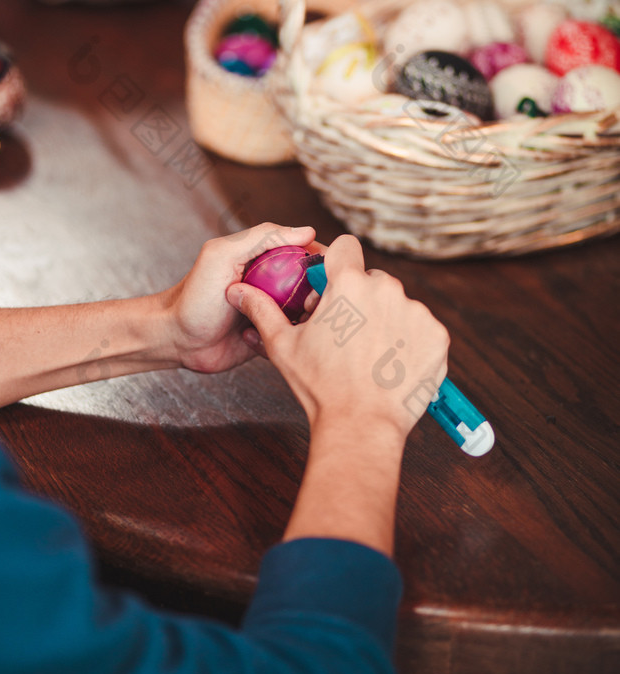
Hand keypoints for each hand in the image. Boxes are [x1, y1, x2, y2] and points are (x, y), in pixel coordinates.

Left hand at [161, 222, 316, 374]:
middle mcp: (272, 282)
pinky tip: (271, 340)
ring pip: (306, 312)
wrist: (176, 341)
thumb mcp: (224, 256)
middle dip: (319, 293)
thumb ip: (262, 238)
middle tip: (316, 303)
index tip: (334, 270)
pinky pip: (291, 336)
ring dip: (306, 319)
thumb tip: (306, 230)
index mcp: (264, 258)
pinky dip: (288, 339)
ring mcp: (271, 310)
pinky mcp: (270, 335)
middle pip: (311, 284)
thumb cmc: (194, 296)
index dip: (321, 260)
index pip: (304, 252)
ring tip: (295, 322)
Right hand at [226, 234, 448, 439]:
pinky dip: (410, 342)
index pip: (345, 247)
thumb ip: (262, 310)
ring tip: (370, 355)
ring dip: (386, 321)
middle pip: (372, 280)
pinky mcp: (437, 335)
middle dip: (361, 300)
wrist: (361, 425)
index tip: (332, 287)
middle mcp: (386, 289)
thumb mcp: (284, 346)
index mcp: (348, 284)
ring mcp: (416, 312)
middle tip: (347, 335)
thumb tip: (237, 290)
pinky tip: (391, 365)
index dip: (336, 265)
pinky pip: (421, 328)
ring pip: (398, 304)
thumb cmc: (321, 387)